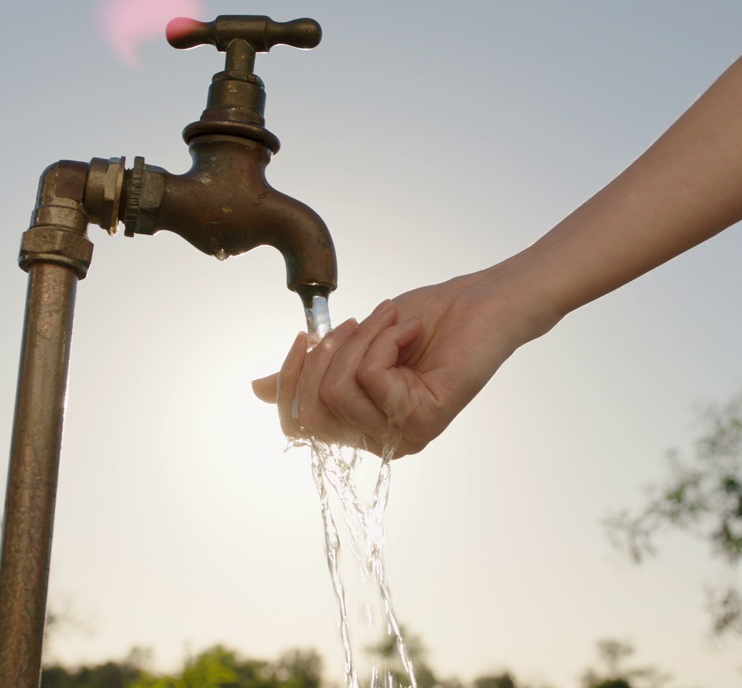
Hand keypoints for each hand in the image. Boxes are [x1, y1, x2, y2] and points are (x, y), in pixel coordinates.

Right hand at [253, 270, 551, 456]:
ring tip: (395, 322)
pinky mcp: (423, 420)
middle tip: (363, 321)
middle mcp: (383, 438)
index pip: (299, 425)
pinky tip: (412, 331)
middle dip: (329, 353)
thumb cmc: (428, 319)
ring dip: (363, 340)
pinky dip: (386, 340)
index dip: (289, 380)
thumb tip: (258, 389)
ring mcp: (404, 434)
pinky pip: (371, 377)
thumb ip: (314, 369)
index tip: (306, 336)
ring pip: (339, 389)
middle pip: (313, 408)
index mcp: (364, 424)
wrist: (483, 303)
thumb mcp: (355, 344)